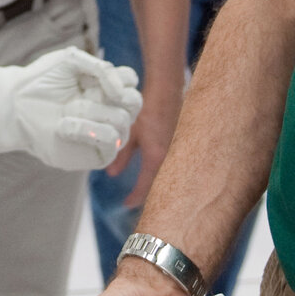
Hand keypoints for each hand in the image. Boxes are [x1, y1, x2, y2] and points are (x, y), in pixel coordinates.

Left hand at [0, 48, 141, 170]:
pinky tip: (65, 125)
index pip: (131, 81)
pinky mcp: (96, 154)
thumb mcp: (71, 60)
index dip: (120, 76)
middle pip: (135, 102)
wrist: (15, 105)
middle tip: (88, 91)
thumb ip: (101, 68)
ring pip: (123, 120)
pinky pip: (110, 142)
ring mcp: (104, 132)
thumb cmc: (41, 81)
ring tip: (67, 110)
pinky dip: (88, 130)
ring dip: (93, 111)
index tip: (91, 75)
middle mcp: (108, 109)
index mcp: (105, 87)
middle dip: (116, 95)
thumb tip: (120, 91)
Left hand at [104, 88, 179, 205]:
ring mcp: (180, 154)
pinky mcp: (183, 148)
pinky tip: (158, 175)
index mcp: (156, 157)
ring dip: (157, 186)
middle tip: (136, 202)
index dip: (135, 198)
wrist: (166, 91)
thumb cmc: (147, 109)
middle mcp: (171, 159)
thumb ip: (121, 155)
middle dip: (149, 197)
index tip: (125, 204)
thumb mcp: (129, 133)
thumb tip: (111, 174)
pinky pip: (174, 169)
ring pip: (168, 179)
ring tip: (145, 191)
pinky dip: (165, 175)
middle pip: (160, 187)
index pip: (145, 186)